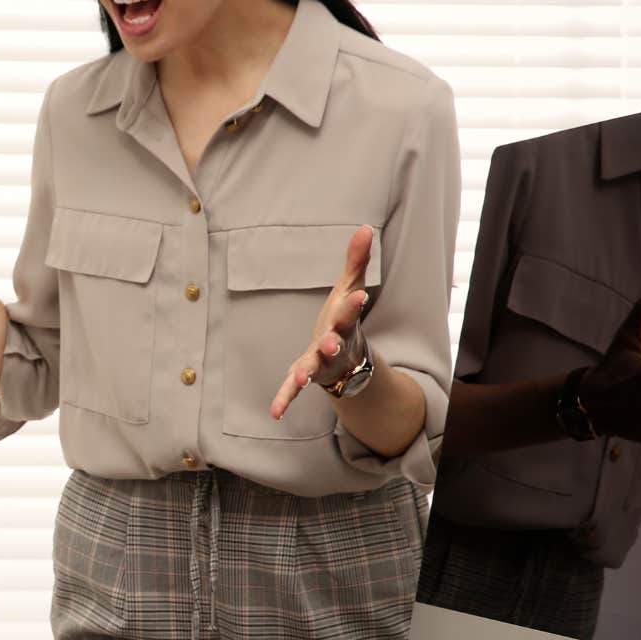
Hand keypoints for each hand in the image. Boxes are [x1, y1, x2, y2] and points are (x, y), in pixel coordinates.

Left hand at [271, 225, 372, 420]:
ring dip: (308, 372)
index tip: (358, 295)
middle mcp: (335, 345)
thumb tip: (365, 227)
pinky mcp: (305, 374)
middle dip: (333, 343)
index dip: (353, 304)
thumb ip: (356, 261)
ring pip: (315, 368)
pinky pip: (293, 388)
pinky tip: (275, 413)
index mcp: (345, 323)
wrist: (347, 356)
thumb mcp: (350, 288)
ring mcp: (321, 363)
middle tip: (330, 342)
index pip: (350, 312)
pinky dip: (285, 399)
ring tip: (302, 378)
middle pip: (335, 343)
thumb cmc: (344, 318)